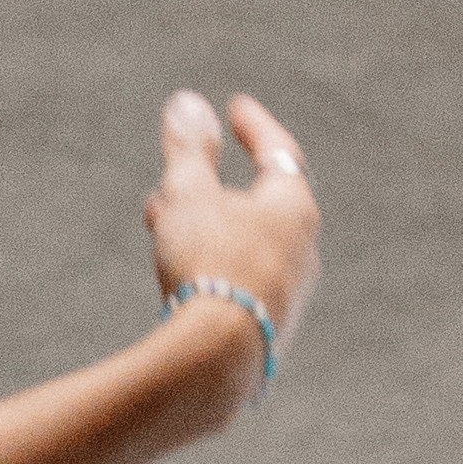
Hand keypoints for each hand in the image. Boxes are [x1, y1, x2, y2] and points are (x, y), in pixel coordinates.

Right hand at [144, 89, 320, 355]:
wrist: (217, 360)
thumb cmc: (207, 264)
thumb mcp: (189, 195)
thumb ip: (189, 150)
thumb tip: (187, 103)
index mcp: (295, 208)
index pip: (279, 153)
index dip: (254, 127)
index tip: (235, 107)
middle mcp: (303, 249)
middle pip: (258, 202)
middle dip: (208, 186)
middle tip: (170, 181)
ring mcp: (291, 292)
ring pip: (245, 243)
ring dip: (203, 226)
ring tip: (159, 223)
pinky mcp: (271, 329)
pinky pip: (241, 279)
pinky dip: (212, 261)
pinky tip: (177, 274)